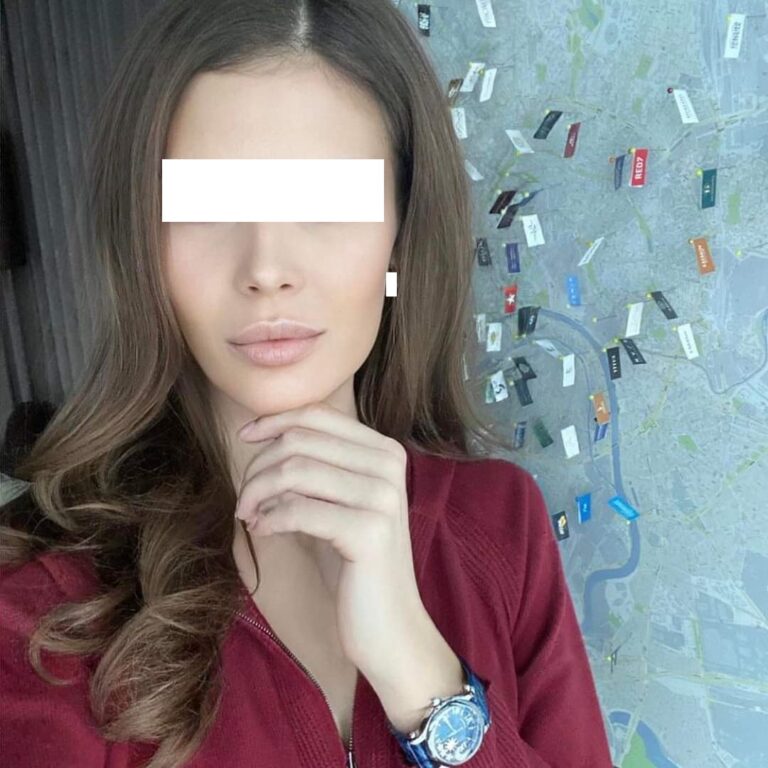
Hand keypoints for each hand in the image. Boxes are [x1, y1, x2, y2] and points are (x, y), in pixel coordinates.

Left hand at [233, 401, 427, 678]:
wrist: (390, 627)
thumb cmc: (356, 564)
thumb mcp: (337, 504)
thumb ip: (315, 468)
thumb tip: (263, 438)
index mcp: (385, 451)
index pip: (319, 415)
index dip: (276, 421)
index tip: (245, 438)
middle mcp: (389, 465)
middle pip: (301, 441)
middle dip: (259, 466)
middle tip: (244, 498)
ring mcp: (382, 496)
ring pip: (295, 471)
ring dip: (257, 492)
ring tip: (247, 515)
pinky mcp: (369, 531)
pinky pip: (298, 509)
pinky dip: (269, 518)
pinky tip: (261, 531)